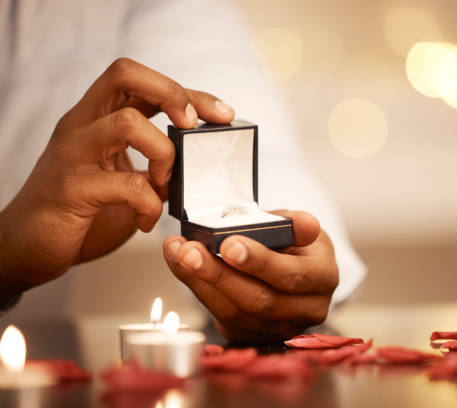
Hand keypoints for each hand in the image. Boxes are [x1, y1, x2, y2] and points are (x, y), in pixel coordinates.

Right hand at [0, 58, 233, 294]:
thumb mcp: (120, 177)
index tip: (222, 113)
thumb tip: (200, 162)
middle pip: (126, 74)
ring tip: (165, 185)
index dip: (185, 90)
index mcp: (95, 118)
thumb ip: (152, 163)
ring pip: (127, 122)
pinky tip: (145, 221)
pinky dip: (149, 204)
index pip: (139, 79)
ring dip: (164, 154)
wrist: (24, 247)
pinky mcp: (71, 188)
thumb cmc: (79, 211)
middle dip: (174, 95)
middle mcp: (81, 126)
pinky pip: (126, 184)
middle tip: (194, 128)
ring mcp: (73, 153)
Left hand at [162, 210, 338, 341]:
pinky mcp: (252, 333)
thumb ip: (296, 225)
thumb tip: (306, 225)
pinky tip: (180, 264)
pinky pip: (222, 316)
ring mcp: (278, 327)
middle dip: (220, 275)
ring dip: (201, 282)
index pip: (292, 275)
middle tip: (191, 251)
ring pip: (236, 313)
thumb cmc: (293, 242)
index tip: (228, 244)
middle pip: (260, 301)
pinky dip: (197, 288)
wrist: (287, 264)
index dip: (259, 262)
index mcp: (324, 279)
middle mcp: (306, 310)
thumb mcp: (297, 226)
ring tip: (179, 253)